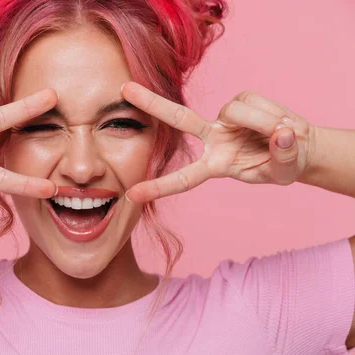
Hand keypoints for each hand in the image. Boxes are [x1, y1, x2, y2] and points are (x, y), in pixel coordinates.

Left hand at [121, 82, 315, 202]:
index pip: (184, 178)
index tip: (131, 194)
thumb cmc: (284, 165)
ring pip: (236, 112)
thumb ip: (284, 156)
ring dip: (263, 122)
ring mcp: (225, 118)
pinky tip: (279, 121)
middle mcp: (213, 139)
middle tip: (124, 89)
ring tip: (282, 134)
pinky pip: (252, 102)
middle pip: (179, 119)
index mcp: (215, 165)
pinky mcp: (240, 100)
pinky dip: (271, 112)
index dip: (159, 187)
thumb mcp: (285, 171)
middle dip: (152, 103)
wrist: (300, 146)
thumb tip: (282, 135)